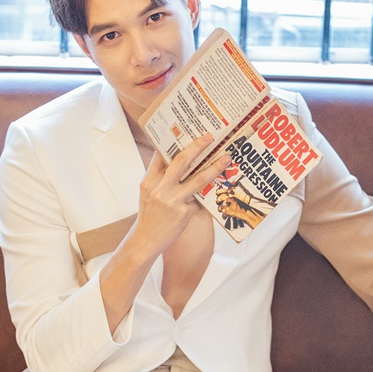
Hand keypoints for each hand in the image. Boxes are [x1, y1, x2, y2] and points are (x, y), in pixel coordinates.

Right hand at [133, 133, 230, 258]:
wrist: (146, 240)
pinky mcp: (184, 212)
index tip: (187, 131)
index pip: (161, 155)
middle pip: (181, 161)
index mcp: (149, 181)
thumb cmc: (150, 215)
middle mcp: (160, 188)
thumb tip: (177, 162)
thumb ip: (159, 178)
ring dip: (215, 167)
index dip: (174, 141)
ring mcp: (173, 200)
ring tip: (226, 159)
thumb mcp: (148, 193)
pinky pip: (199, 199)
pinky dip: (207, 196)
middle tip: (210, 137)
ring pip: (198, 178)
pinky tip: (216, 192)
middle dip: (197, 146)